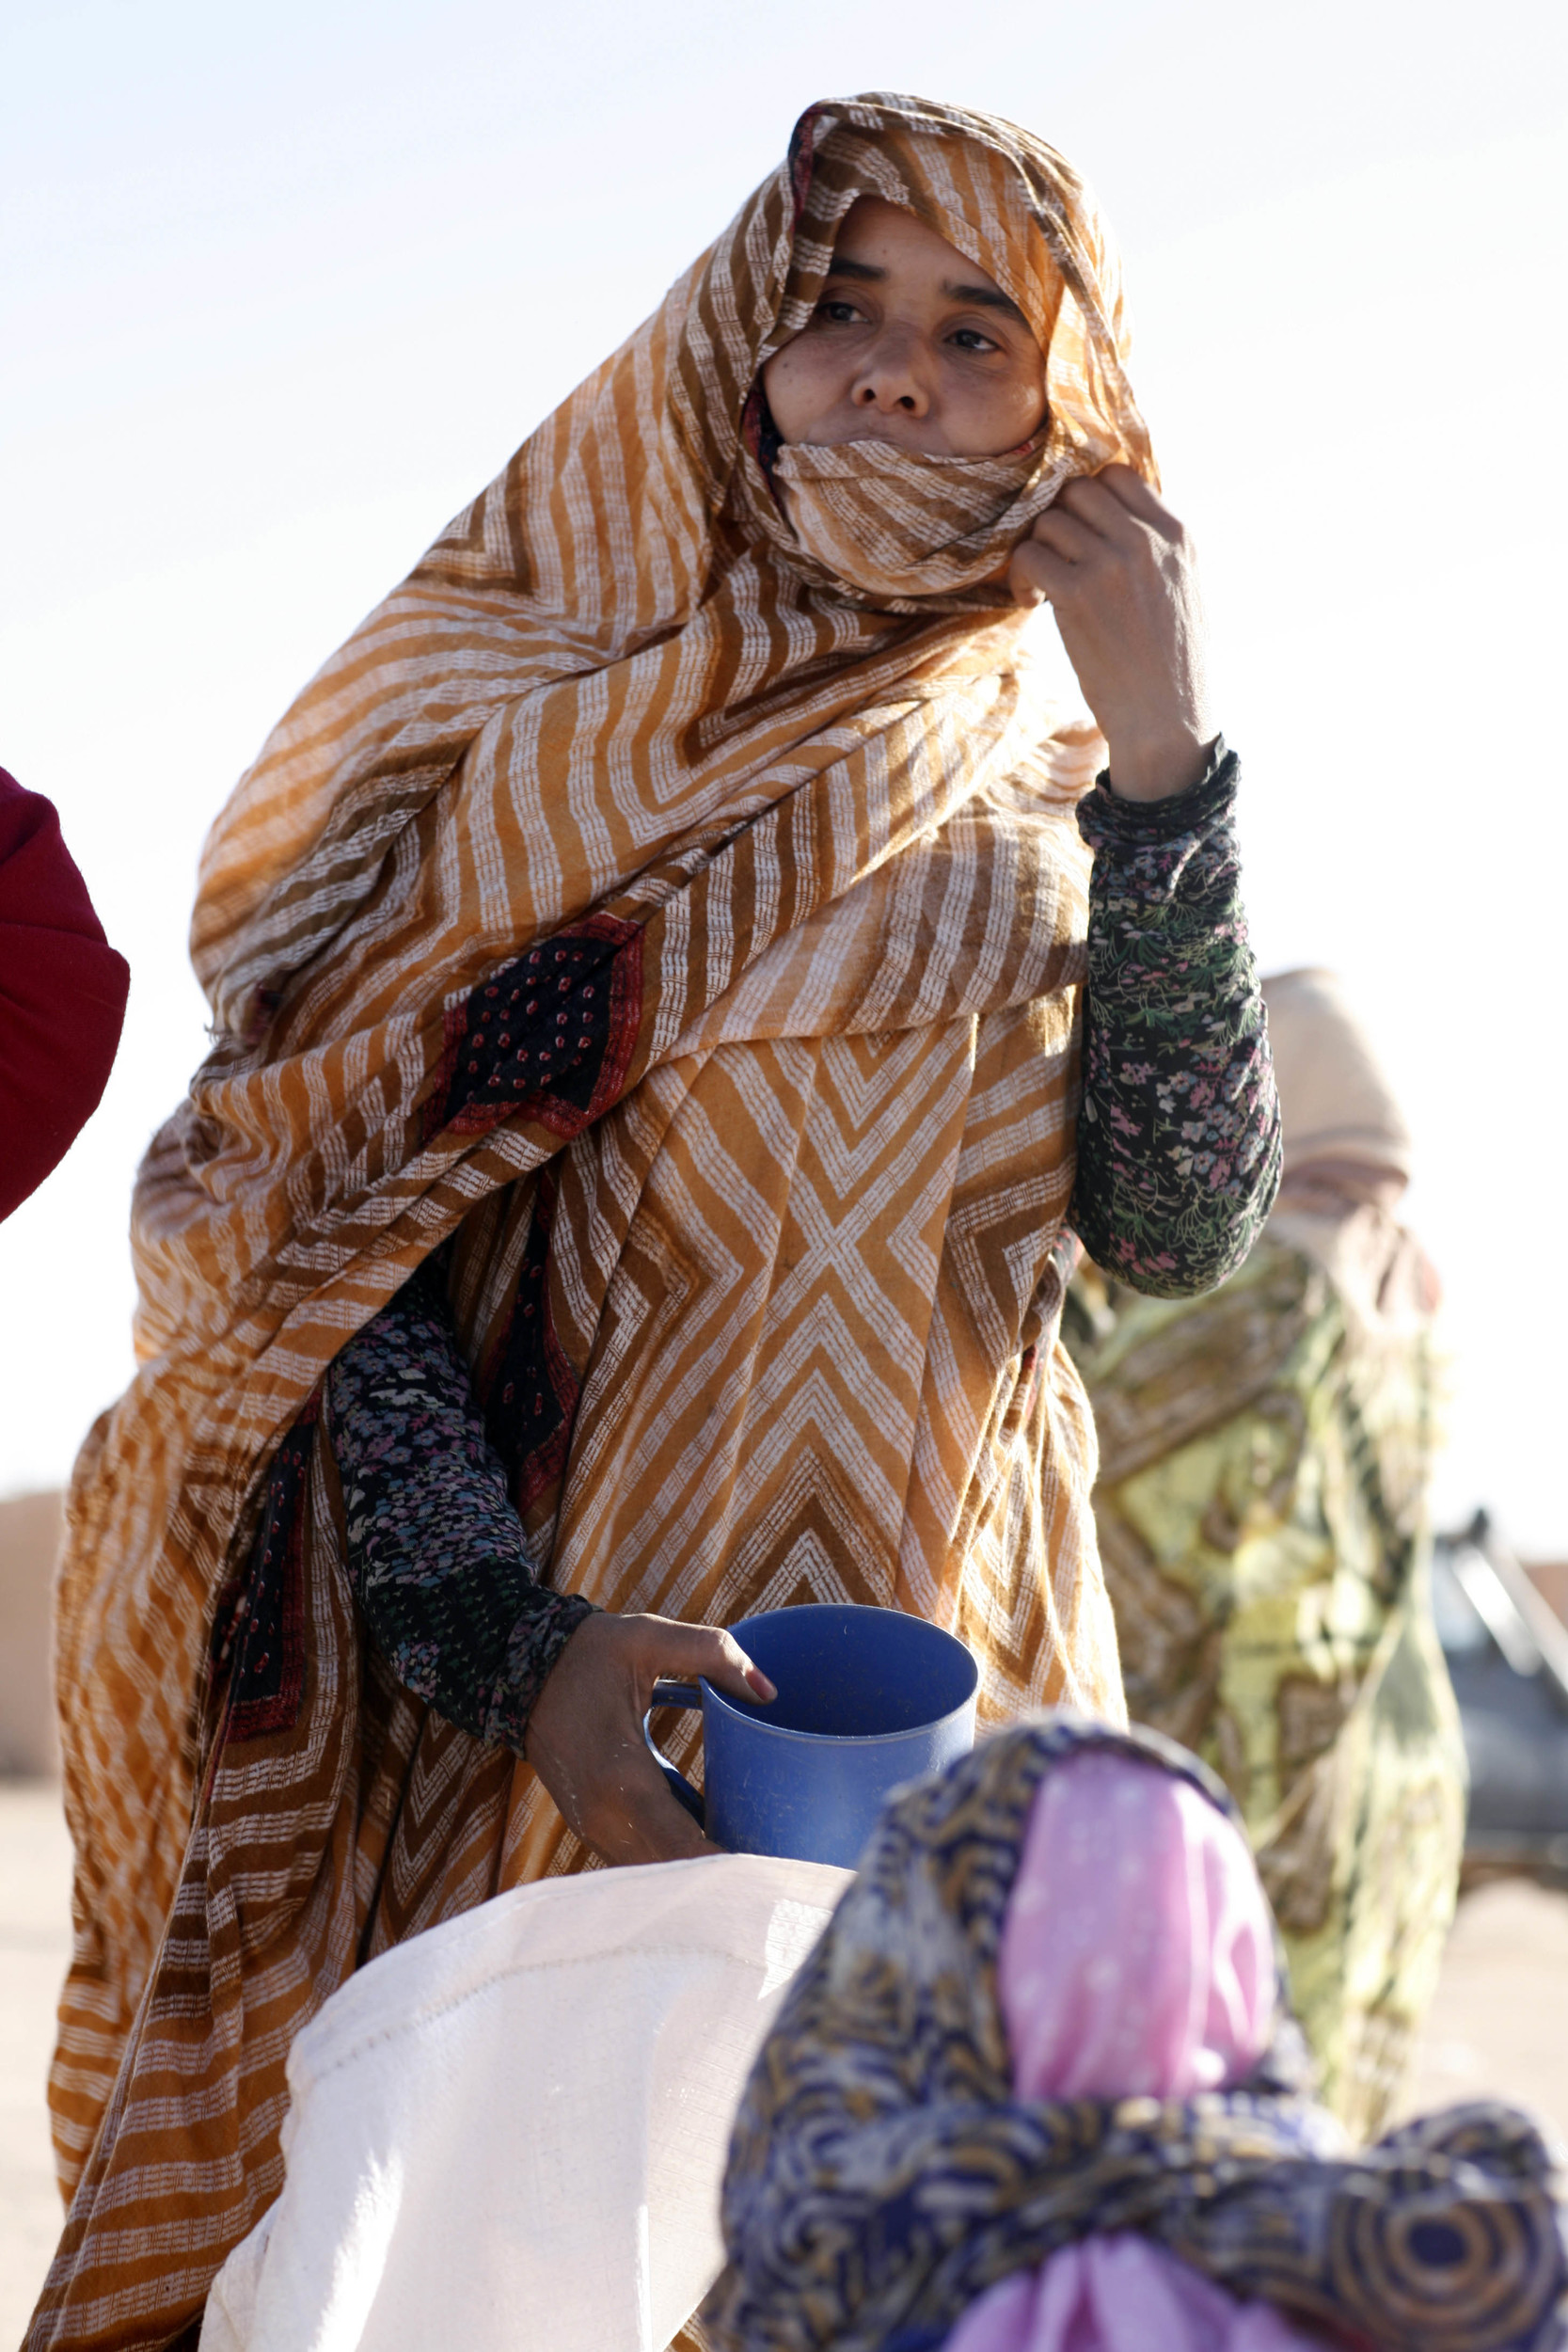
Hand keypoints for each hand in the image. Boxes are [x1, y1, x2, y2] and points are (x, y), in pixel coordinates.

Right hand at [523, 1610, 775, 1866]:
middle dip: (727, 1875)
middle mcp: (603, 1818)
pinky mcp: (592, 1830)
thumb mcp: (648, 1638)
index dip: (731, 1866)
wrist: (520, 1673)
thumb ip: (711, 1654)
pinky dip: (677, 1861)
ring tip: (755, 1859)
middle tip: (780, 1865)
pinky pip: (642, 1862)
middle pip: (676, 1874)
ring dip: (702, 1872)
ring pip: (657, 1877)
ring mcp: (593, 1830)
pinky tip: (715, 1844)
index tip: (776, 1866)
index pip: (684, 1849)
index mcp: (620, 1777)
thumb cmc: (587, 1654)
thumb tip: (768, 1690)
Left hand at [1008, 464, 1215, 801]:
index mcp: (1177, 533)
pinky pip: (1029, 555)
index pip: (1119, 475)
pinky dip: (1021, 578)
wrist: (1167, 717)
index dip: (1089, 498)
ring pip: (1048, 521)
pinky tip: (1033, 604)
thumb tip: (1111, 517)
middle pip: (1077, 490)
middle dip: (1058, 521)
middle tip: (1056, 559)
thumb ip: (1155, 547)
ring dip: (1036, 551)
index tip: (1080, 533)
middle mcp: (1145, 540)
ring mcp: (1110, 563)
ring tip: (1043, 589)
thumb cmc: (1172, 663)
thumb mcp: (1184, 588)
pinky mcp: (1077, 594)